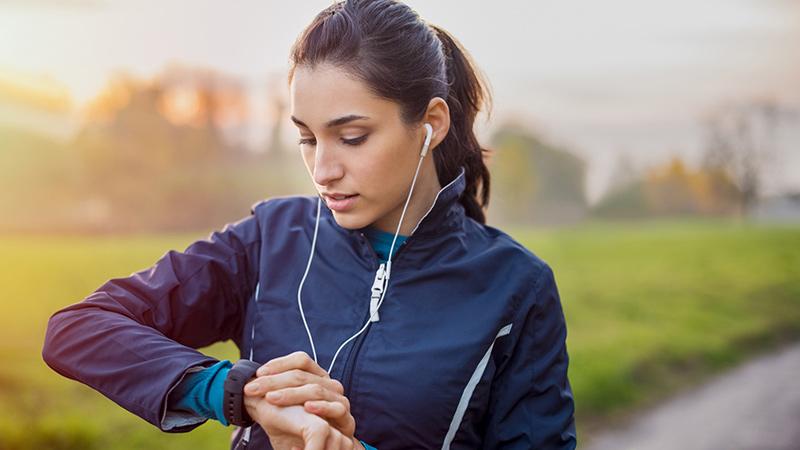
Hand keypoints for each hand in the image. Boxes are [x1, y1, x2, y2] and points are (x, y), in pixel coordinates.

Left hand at [244, 351, 358, 445]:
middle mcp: (329, 385)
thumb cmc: (303, 428)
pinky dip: (322, 407)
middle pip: (302, 375)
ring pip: (317, 389)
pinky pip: (337, 408)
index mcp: (317, 378)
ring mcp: (339, 401)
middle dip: (274, 381)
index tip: (259, 373)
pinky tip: (307, 408)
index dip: (279, 363)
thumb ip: (274, 394)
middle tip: (253, 389)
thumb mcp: (286, 409)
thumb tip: (249, 383)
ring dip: (292, 393)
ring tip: (271, 398)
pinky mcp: (347, 420)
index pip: (301, 360)